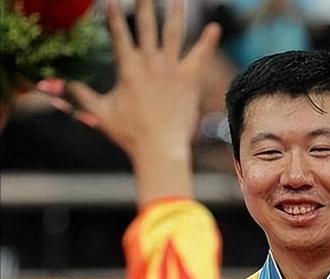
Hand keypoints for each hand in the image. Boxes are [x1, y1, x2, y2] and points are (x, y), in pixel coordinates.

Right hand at [70, 0, 219, 203]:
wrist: (160, 149)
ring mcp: (171, 69)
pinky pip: (200, 56)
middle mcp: (150, 62)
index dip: (113, 13)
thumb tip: (51, 85)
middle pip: (146, 23)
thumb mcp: (100, 113)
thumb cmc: (130, 135)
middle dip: (145, 1)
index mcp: (128, 67)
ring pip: (173, 32)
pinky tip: (216, 28)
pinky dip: (208, 42)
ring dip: (176, 11)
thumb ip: (79, 94)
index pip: (118, 31)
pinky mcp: (189, 79)